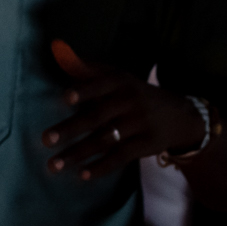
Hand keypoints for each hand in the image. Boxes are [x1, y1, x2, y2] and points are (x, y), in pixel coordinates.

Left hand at [40, 41, 203, 179]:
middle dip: (70, 129)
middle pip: (97, 116)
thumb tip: (57, 50)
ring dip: (77, 153)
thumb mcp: (119, 77)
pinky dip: (101, 167)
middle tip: (45, 140)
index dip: (85, 91)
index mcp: (121, 82)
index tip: (66, 98)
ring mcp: (140, 124)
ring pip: (105, 140)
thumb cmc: (136, 94)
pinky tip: (81, 175)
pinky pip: (121, 157)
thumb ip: (88, 69)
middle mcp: (131, 101)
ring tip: (53, 165)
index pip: (101, 85)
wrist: (181, 116)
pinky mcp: (146, 145)